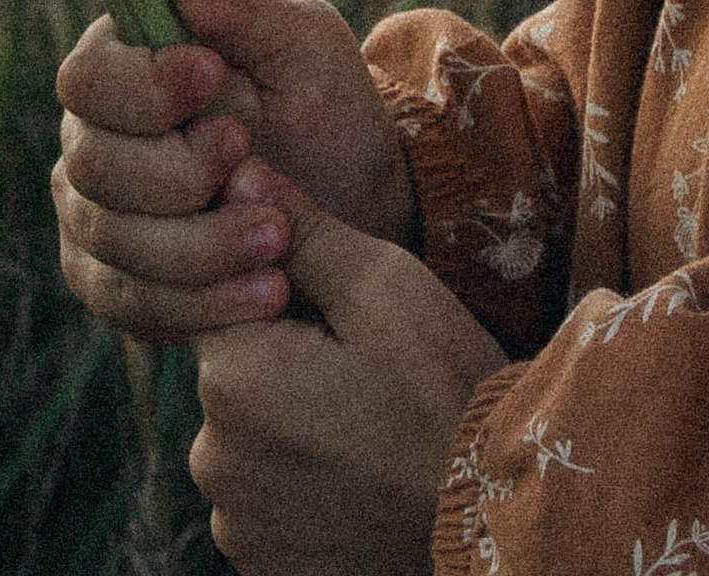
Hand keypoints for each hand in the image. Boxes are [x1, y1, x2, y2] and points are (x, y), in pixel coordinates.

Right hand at [54, 0, 419, 341]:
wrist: (356, 214)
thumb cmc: (329, 114)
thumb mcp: (303, 51)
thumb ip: (237, 7)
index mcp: (129, 61)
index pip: (88, 77)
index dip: (142, 88)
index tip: (213, 78)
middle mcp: (94, 137)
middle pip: (93, 167)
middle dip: (181, 180)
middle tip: (261, 178)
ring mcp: (95, 215)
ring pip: (111, 243)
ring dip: (200, 248)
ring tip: (281, 241)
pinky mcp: (114, 283)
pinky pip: (127, 304)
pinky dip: (198, 305)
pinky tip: (266, 295)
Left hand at [189, 184, 505, 572]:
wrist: (496, 517)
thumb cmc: (445, 389)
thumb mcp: (382, 286)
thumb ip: (297, 229)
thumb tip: (234, 173)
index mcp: (231, 377)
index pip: (218, 298)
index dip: (277, 286)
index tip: (337, 304)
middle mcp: (212, 457)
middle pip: (232, 372)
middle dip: (284, 357)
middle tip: (368, 368)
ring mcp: (234, 524)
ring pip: (249, 440)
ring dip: (291, 425)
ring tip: (371, 425)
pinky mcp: (261, 569)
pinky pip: (265, 501)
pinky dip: (303, 485)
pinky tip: (360, 475)